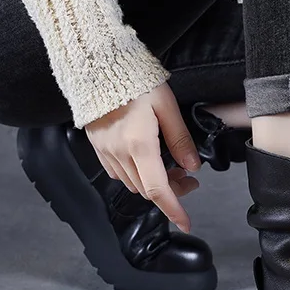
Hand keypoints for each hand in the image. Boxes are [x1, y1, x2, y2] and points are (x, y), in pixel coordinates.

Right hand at [85, 81, 199, 233]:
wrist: (98, 66)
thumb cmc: (135, 80)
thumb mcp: (166, 106)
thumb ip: (179, 138)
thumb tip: (192, 166)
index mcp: (139, 145)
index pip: (158, 189)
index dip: (174, 209)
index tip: (186, 222)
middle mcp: (119, 154)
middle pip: (147, 190)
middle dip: (170, 191)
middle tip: (189, 178)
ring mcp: (105, 151)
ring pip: (133, 183)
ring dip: (153, 183)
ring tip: (171, 167)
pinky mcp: (98, 147)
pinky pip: (118, 173)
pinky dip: (136, 175)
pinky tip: (146, 160)